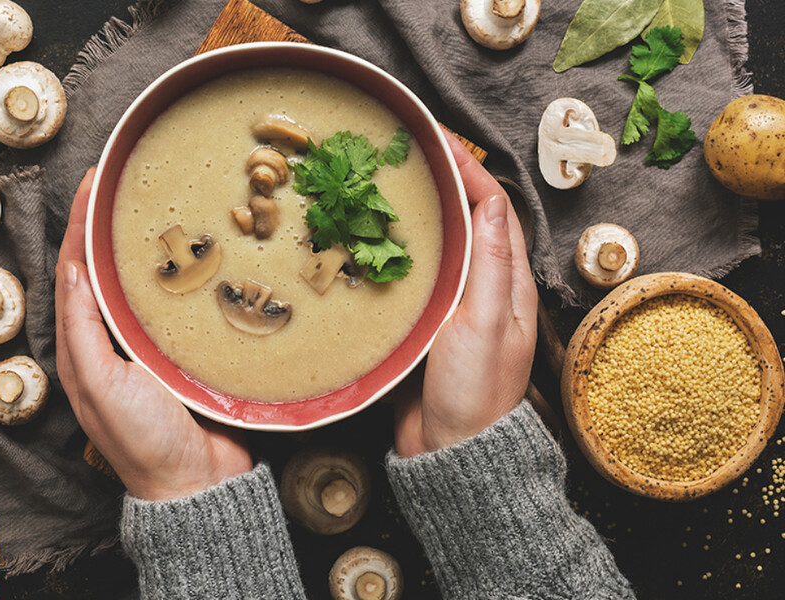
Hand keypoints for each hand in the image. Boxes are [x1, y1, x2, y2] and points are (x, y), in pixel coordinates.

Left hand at [55, 169, 252, 500]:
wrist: (197, 484)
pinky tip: (201, 254)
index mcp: (81, 347)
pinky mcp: (184, 353)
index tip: (95, 183)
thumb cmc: (142, 441)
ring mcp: (149, 347)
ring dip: (151, 245)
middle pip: (109, 270)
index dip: (81, 225)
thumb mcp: (98, 384)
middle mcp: (111, 341)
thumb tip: (71, 271)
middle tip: (131, 184)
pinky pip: (180, 305)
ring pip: (146, 283)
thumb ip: (81, 330)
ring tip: (166, 207)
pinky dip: (184, 275)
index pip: (75, 272)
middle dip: (115, 226)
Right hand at [395, 134, 537, 456]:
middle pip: (461, 220)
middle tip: (400, 155)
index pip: (491, 208)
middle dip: (437, 183)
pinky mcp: (422, 324)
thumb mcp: (487, 324)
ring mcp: (450, 305)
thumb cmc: (477, 392)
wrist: (451, 452)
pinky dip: (389, 252)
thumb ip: (491, 265)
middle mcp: (481, 287)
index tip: (437, 139)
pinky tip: (364, 243)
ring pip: (432, 245)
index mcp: (507, 281)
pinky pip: (407, 277)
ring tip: (378, 187)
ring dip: (411, 214)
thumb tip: (492, 202)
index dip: (467, 169)